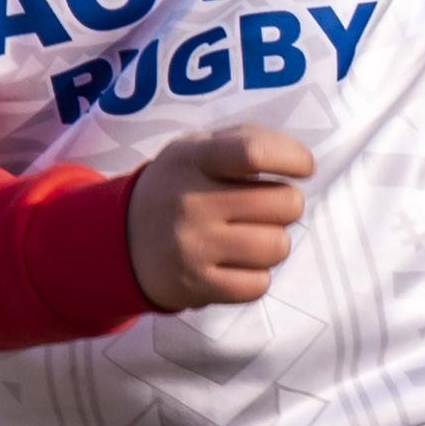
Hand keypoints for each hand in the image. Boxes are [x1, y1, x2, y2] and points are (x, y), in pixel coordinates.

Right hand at [129, 129, 312, 309]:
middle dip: (286, 205)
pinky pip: (258, 284)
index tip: (303, 167)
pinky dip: (256, 276)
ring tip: (249, 236)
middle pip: (284, 204)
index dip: (293, 159)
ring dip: (273, 242)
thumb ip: (248, 140)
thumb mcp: (199, 149)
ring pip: (277, 246)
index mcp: (194, 159)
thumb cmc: (179, 187)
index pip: (254, 152)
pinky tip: (236, 264)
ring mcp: (193, 246)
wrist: (121, 240)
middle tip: (265, 209)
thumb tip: (300, 161)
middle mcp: (191, 202)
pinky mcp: (196, 285)